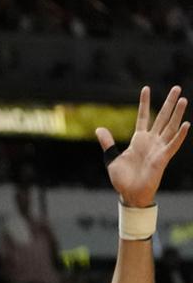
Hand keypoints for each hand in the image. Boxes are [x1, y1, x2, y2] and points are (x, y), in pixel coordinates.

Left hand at [98, 85, 188, 207]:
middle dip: (168, 103)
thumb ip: (108, 143)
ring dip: (177, 114)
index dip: (144, 103)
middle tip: (176, 88)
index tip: (145, 88)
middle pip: (162, 118)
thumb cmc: (122, 178)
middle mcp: (151, 141)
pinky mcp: (163, 158)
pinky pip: (173, 145)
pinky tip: (186, 124)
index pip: (143, 116)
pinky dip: (180, 135)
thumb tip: (99, 129)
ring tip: (183, 99)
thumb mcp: (112, 158)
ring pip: (170, 127)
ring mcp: (158, 148)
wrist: (129, 194)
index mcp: (138, 140)